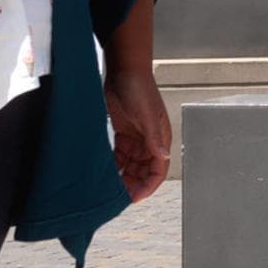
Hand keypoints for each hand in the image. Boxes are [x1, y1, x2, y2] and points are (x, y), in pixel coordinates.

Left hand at [106, 63, 172, 204]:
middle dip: (133, 184)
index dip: (148, 186)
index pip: (158, 170)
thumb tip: (163, 157)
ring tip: (110, 186)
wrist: (123, 70)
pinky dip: (114, 163)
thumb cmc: (139, 88)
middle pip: (143, 171)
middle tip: (118, 196)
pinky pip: (119, 154)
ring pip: (131, 165)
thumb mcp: (147, 116)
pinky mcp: (123, 132)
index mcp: (159, 138)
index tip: (134, 197)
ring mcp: (135, 137)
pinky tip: (105, 169)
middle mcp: (149, 141)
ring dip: (123, 176)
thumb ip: (154, 139)